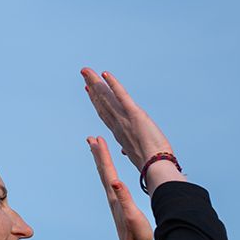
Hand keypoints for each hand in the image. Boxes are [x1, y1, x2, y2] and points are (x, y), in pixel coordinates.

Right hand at [80, 68, 184, 193]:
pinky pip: (121, 96)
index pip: (105, 114)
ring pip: (107, 97)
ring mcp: (124, 119)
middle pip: (102, 102)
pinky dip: (113, 84)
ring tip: (86, 71)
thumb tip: (123, 152)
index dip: (96, 101)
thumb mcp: (137, 155)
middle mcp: (118, 125)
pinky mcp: (134, 114)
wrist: (155, 168)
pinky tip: (105, 74)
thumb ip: (128, 149)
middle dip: (92, 87)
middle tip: (84, 73)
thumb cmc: (151, 165)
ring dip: (97, 83)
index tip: (89, 90)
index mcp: (119, 134)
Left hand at [88, 135, 154, 239]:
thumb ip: (125, 198)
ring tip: (98, 152)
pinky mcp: (119, 206)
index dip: (103, 154)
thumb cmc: (136, 234)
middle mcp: (112, 197)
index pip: (108, 170)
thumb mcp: (132, 215)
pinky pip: (112, 185)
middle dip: (98, 154)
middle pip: (103, 171)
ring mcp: (115, 202)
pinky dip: (110, 175)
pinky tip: (112, 176)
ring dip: (102, 163)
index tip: (97, 139)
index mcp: (115, 196)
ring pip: (106, 177)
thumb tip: (116, 182)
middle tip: (91, 139)